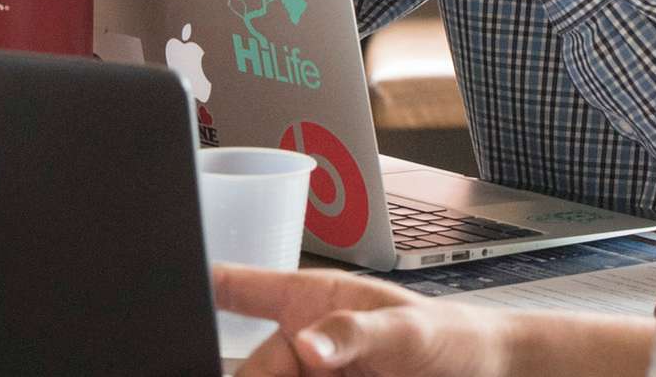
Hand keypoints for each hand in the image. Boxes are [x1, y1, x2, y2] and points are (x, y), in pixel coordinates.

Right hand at [216, 265, 513, 376]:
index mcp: (309, 302)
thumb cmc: (447, 337)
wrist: (484, 376)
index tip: (171, 293)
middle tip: (268, 370)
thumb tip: (307, 346)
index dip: (202, 287)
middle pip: (252, 368)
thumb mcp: (406, 331)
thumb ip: (355, 334)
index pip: (239, 287)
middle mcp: (301, 346)